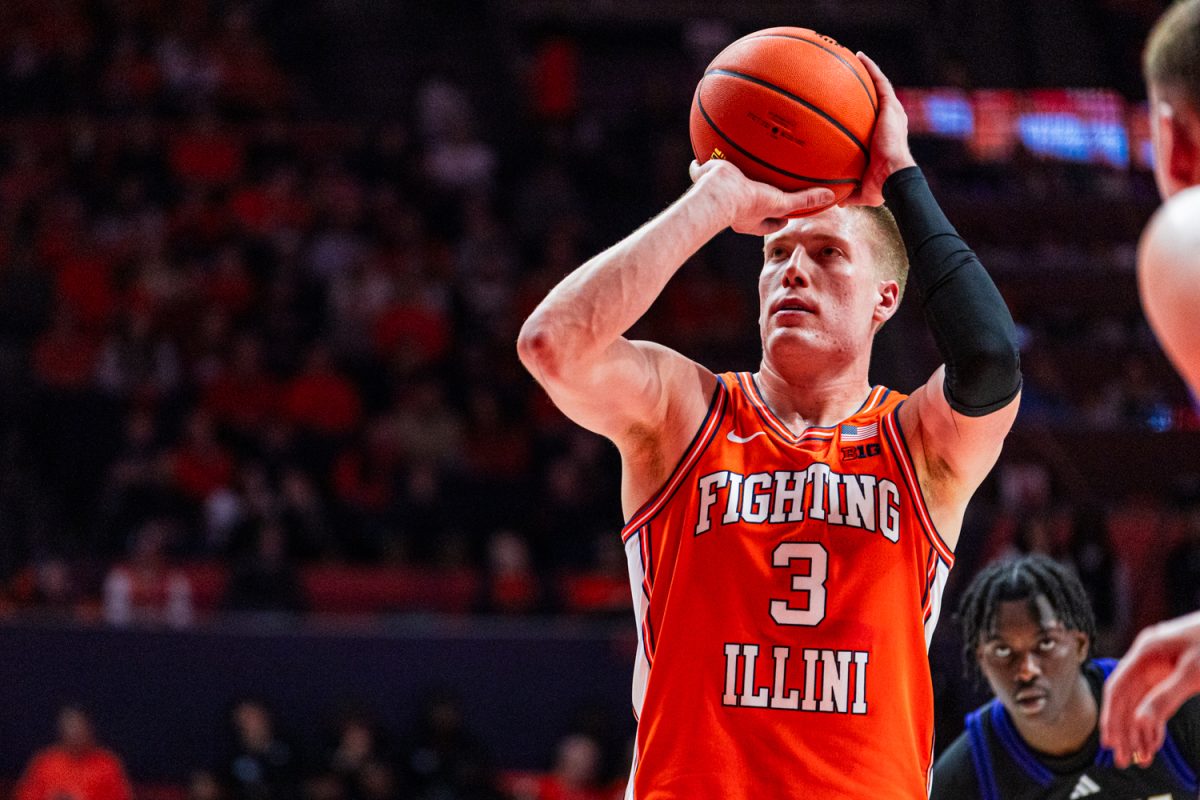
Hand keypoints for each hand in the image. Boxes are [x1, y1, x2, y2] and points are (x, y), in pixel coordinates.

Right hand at [689, 159, 835, 235]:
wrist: (720, 193)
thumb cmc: (749, 203)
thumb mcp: (781, 202)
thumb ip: (804, 200)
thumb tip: (830, 197)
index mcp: (749, 218)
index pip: (767, 222)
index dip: (779, 217)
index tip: (788, 213)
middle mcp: (733, 208)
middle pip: (746, 203)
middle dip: (753, 196)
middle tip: (762, 190)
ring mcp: (718, 193)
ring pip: (724, 185)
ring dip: (728, 178)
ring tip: (733, 168)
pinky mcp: (704, 177)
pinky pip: (700, 169)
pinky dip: (699, 165)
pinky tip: (701, 153)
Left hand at [841, 52, 916, 206]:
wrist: (893, 177)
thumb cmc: (880, 186)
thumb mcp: (862, 190)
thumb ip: (849, 191)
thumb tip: (836, 201)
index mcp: (884, 140)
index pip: (873, 122)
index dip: (864, 113)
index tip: (851, 107)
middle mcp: (891, 123)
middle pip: (878, 100)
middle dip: (865, 89)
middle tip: (849, 78)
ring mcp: (893, 113)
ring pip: (880, 87)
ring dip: (868, 72)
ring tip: (854, 58)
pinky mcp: (891, 107)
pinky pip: (880, 82)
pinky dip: (871, 69)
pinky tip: (859, 57)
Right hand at [1100, 611, 1199, 767]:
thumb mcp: (1192, 673)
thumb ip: (1165, 697)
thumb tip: (1141, 722)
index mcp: (1145, 651)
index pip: (1117, 687)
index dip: (1111, 715)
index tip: (1109, 740)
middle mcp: (1147, 659)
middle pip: (1127, 698)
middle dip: (1124, 729)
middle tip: (1123, 758)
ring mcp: (1159, 667)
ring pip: (1141, 703)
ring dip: (1140, 730)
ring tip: (1141, 757)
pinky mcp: (1172, 674)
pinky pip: (1156, 701)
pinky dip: (1155, 721)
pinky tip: (1153, 741)